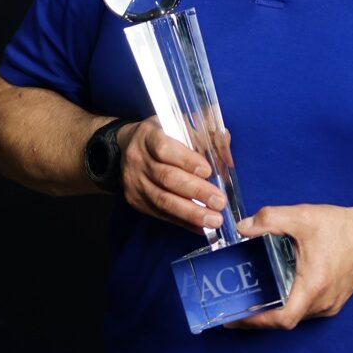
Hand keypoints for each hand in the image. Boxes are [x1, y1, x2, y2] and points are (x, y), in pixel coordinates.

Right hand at [117, 119, 227, 233]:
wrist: (126, 147)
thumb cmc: (162, 135)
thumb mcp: (178, 124)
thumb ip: (204, 135)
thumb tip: (226, 152)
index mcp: (149, 135)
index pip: (165, 148)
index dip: (186, 160)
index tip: (208, 171)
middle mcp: (138, 159)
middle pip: (167, 178)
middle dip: (196, 191)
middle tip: (220, 202)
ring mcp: (135, 182)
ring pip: (163, 200)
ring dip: (191, 212)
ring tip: (214, 220)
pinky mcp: (136, 201)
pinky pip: (161, 214)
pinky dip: (183, 222)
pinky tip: (201, 227)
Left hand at [226, 203, 352, 329]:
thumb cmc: (342, 227)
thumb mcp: (302, 216)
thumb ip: (270, 219)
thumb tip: (243, 228)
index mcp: (314, 286)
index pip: (283, 318)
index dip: (255, 321)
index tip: (234, 317)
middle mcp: (322, 303)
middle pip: (284, 320)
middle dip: (257, 317)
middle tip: (233, 307)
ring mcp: (329, 305)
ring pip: (294, 315)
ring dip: (272, 310)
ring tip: (249, 299)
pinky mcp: (332, 301)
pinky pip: (304, 309)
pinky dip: (287, 303)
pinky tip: (275, 290)